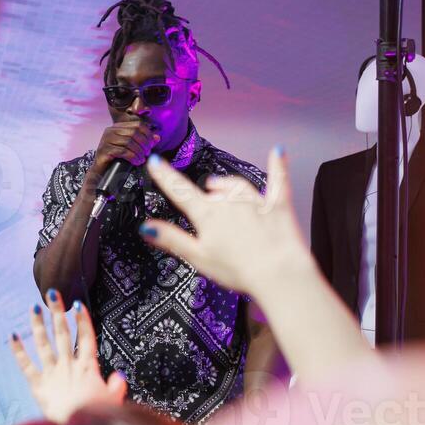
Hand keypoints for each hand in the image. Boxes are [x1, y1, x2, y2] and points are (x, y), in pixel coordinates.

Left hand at [10, 290, 126, 423]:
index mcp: (88, 368)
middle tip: (52, 293)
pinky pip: (26, 365)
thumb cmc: (97, 418)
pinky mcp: (38, 385)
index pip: (86, 338)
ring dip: (38, 324)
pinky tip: (11, 336)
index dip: (83, 320)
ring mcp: (52, 374)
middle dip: (58, 312)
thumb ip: (116, 388)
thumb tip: (120, 377)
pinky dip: (18, 351)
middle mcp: (69, 366)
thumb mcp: (113, 402)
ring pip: (43, 344)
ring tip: (33, 307)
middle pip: (63, 334)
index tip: (78, 304)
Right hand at [83, 120, 159, 193]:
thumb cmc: (116, 158)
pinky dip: (133, 157)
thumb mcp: (131, 148)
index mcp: (117, 127)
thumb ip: (143, 141)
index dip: (148, 134)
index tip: (152, 144)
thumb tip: (157, 137)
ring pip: (129, 142)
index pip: (137, 124)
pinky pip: (123, 151)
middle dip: (144, 143)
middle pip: (134, 132)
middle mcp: (110, 131)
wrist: (102, 171)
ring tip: (142, 159)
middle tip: (147, 153)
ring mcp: (106, 140)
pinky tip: (136, 162)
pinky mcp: (104, 150)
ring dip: (139, 152)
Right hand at [140, 146, 307, 296]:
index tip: (156, 162)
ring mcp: (255, 202)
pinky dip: (277, 165)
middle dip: (205, 194)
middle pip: (212, 191)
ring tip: (221, 186)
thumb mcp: (198, 257)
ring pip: (237, 185)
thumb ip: (171, 239)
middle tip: (202, 203)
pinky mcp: (278, 206)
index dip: (165, 176)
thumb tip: (146, 226)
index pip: (180, 191)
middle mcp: (230, 202)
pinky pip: (278, 180)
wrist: (278, 273)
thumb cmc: (238, 269)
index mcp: (208, 215)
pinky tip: (278, 151)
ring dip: (227, 185)